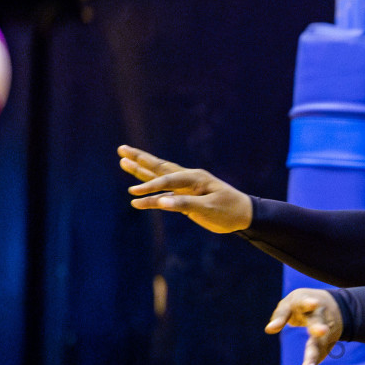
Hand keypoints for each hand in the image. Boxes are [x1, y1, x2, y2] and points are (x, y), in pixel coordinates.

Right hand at [120, 145, 252, 232]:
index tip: (134, 194)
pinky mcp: (186, 195)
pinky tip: (137, 193)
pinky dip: (150, 190)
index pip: (168, 180)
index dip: (150, 187)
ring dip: (141, 169)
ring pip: (159, 175)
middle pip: (159, 167)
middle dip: (139, 159)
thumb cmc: (229, 211)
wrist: (243, 215)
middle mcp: (189, 177)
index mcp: (195, 178)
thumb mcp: (208, 209)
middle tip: (121, 150)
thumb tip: (161, 202)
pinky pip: (164, 190)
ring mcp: (186, 185)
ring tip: (123, 160)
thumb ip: (184, 204)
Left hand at [265, 288, 342, 364]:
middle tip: (322, 331)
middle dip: (319, 327)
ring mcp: (324, 334)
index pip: (307, 302)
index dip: (310, 303)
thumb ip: (280, 315)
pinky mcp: (324, 346)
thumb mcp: (290, 304)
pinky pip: (316, 358)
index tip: (313, 303)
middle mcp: (319, 318)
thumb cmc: (304, 305)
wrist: (335, 308)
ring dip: (314, 357)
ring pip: (319, 345)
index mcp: (309, 303)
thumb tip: (269, 330)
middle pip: (319, 323)